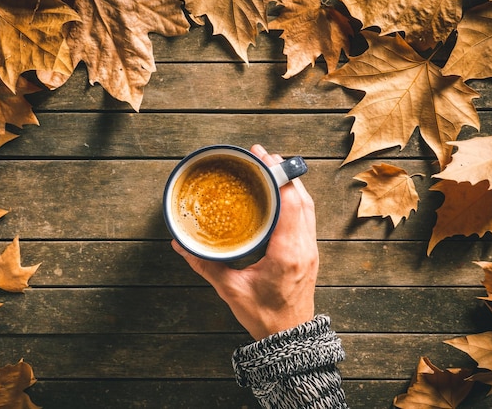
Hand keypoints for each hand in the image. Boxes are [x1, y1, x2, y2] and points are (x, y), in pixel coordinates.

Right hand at [171, 144, 317, 339]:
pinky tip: (281, 192)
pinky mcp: (309, 251)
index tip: (263, 158)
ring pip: (307, 205)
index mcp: (287, 253)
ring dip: (291, 183)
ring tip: (271, 167)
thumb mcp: (230, 290)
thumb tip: (180, 245)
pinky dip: (295, 198)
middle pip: (301, 198)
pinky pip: (307, 216)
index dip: (278, 176)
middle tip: (261, 155)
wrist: (289, 336)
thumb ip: (206, 265)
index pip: (289, 204)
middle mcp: (304, 246)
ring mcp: (311, 249)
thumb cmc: (264, 315)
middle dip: (283, 172)